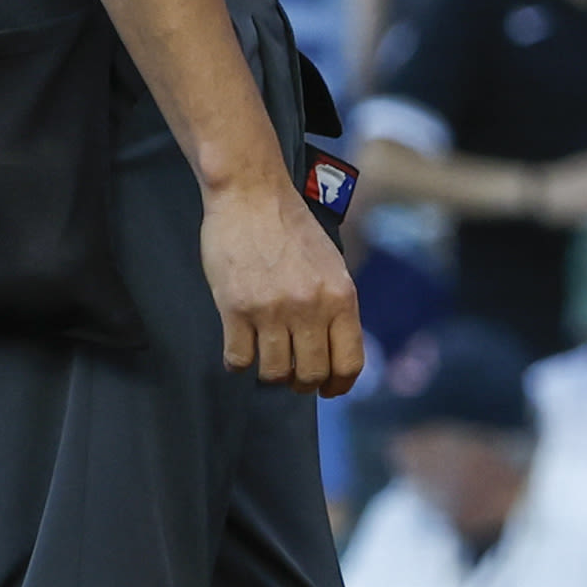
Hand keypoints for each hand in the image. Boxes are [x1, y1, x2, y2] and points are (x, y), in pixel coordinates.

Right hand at [204, 175, 363, 394]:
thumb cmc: (292, 228)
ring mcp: (272, 310)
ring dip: (271, 374)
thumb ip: (335, 306)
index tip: (329, 391)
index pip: (349, 362)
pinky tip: (239, 350)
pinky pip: (239, 358)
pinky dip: (239, 362)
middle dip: (303, 383)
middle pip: (311, 374)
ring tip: (267, 360)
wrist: (252, 195)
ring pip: (275, 373)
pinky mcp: (236, 308)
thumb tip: (334, 351)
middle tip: (294, 377)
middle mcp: (311, 307)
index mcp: (341, 297)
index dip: (339, 385)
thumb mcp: (332, 265)